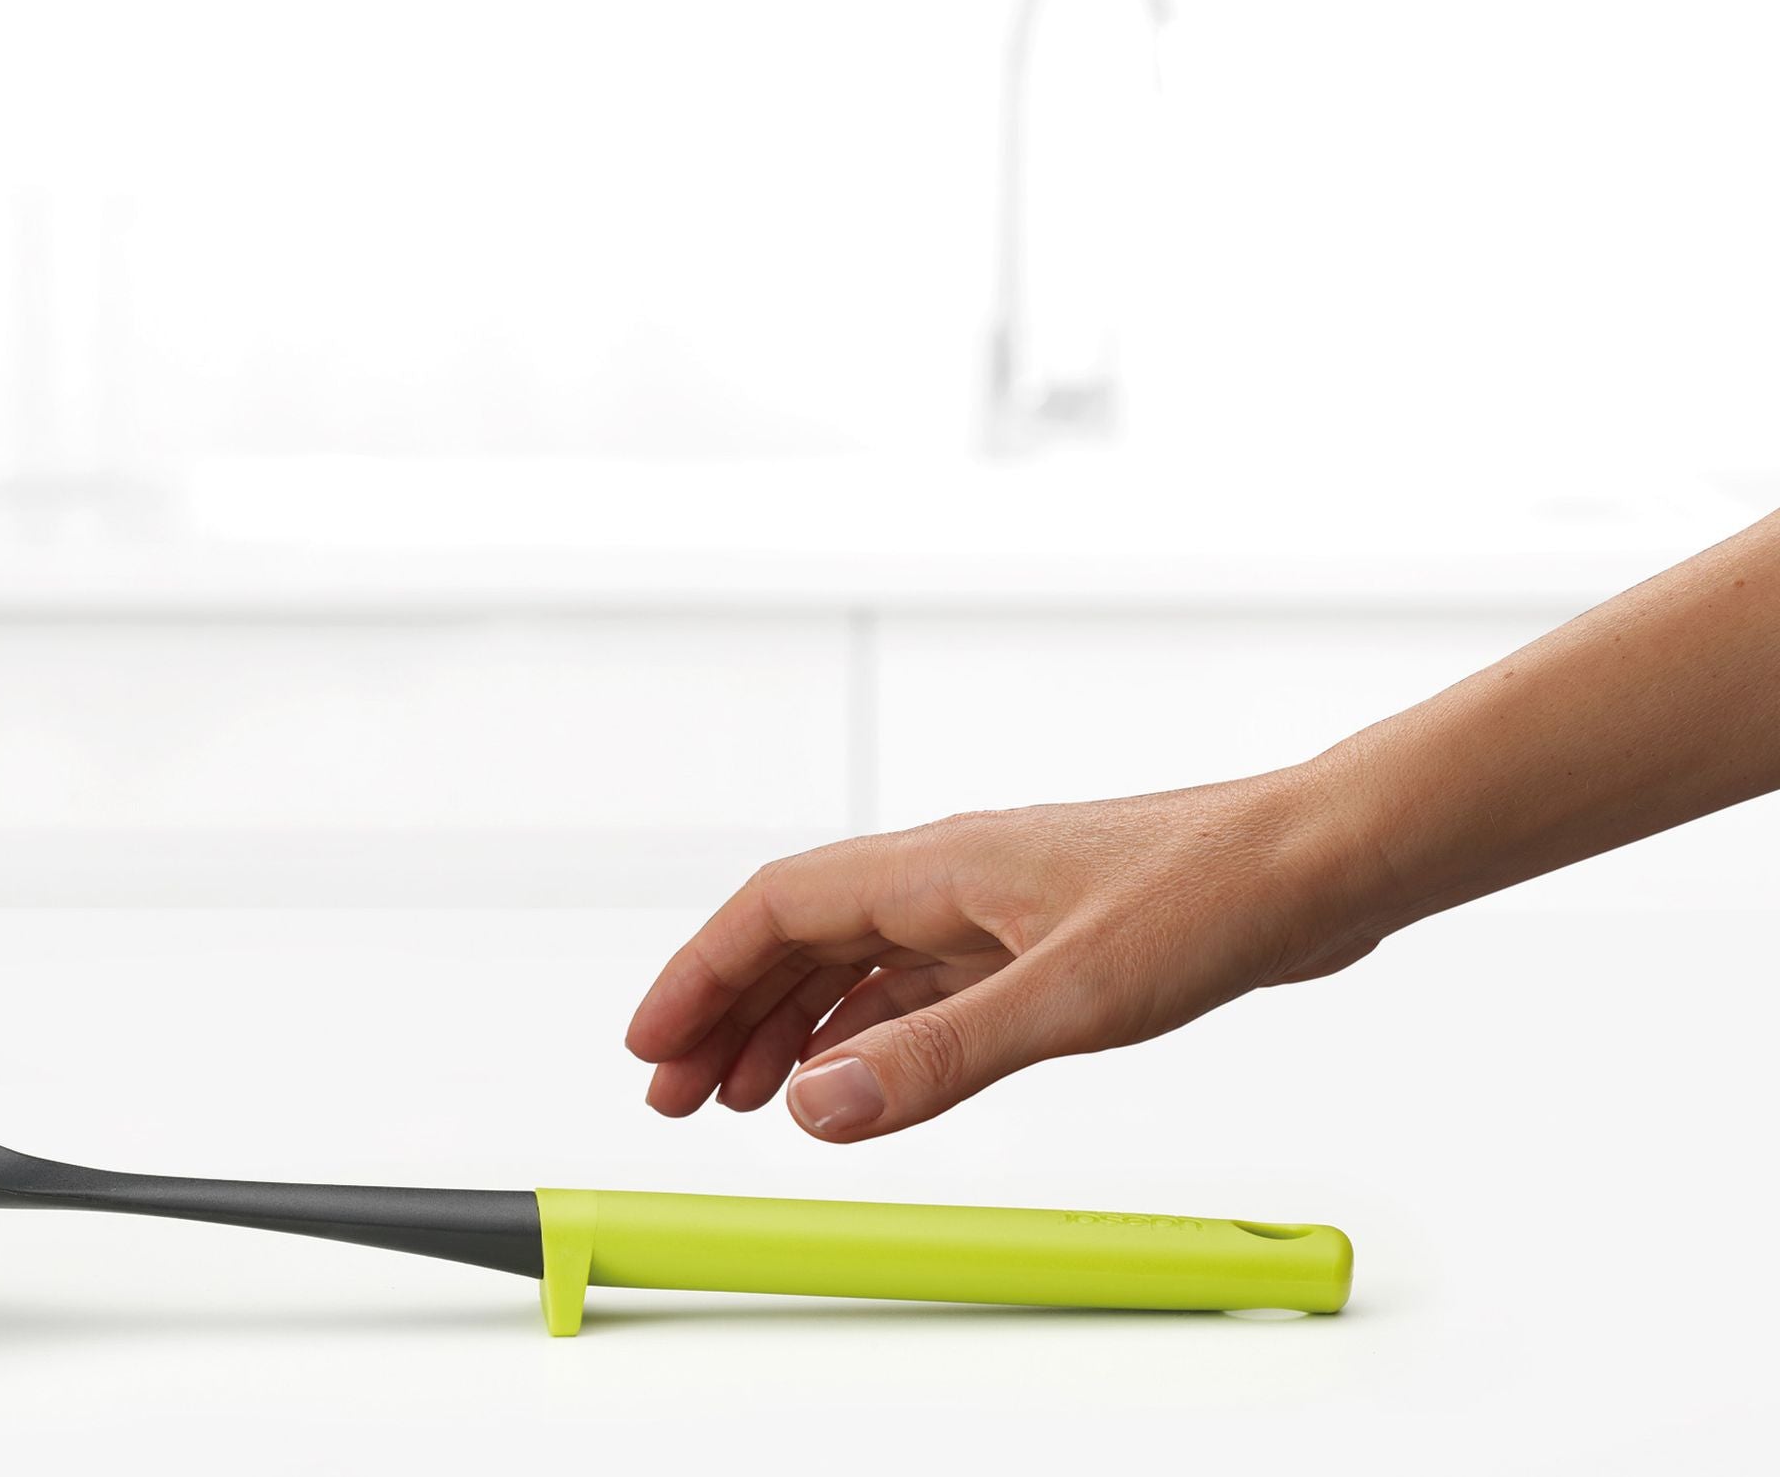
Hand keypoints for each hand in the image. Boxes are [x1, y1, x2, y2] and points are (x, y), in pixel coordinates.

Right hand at [625, 765, 1381, 1142]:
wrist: (1319, 863)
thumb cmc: (1211, 898)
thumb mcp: (1069, 997)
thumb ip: (938, 1056)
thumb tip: (817, 1107)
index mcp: (935, 869)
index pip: (774, 910)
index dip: (699, 976)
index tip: (652, 1046)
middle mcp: (947, 879)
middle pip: (798, 938)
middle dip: (725, 1012)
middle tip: (677, 1096)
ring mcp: (991, 907)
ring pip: (855, 965)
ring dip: (790, 1025)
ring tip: (744, 1097)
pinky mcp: (1037, 939)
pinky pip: (918, 985)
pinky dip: (869, 1030)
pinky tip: (861, 1074)